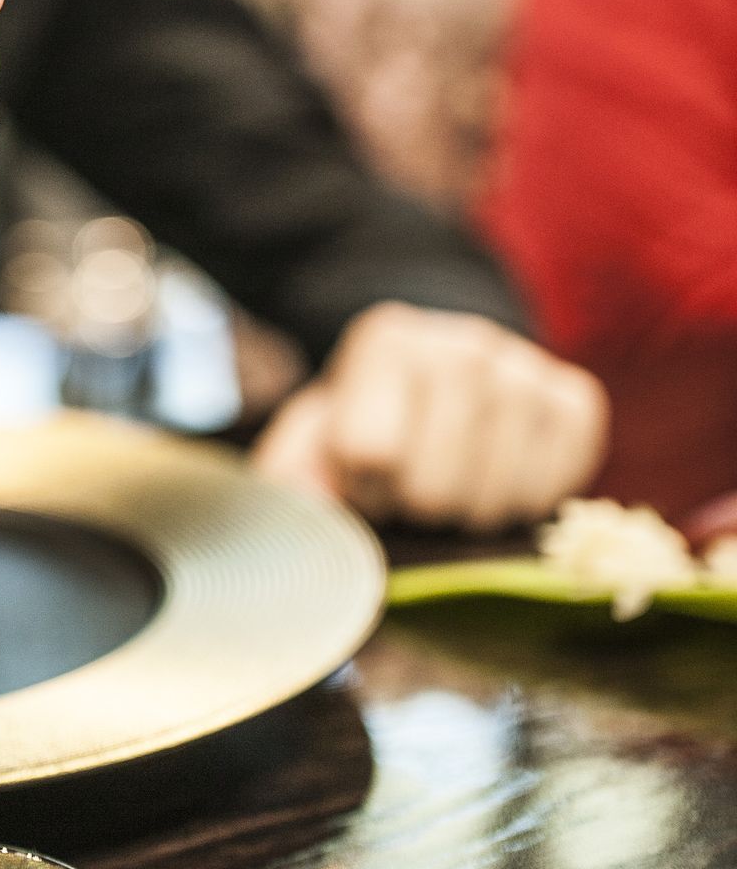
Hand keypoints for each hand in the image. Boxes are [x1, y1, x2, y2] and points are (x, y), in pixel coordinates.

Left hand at [250, 301, 607, 530]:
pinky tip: (498, 474)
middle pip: (435, 488)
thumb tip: (304, 527)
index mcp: (386, 341)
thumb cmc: (366, 429)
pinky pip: (555, 490)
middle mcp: (464, 341)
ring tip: (452, 479)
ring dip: (469, 513)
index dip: (362, 484)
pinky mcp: (576, 400)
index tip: (362, 471)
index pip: (369, 453)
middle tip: (410, 484)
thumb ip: (293, 484)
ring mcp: (527, 367)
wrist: (439, 388)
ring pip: (498, 498)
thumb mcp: (310, 446)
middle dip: (415, 507)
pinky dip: (524, 504)